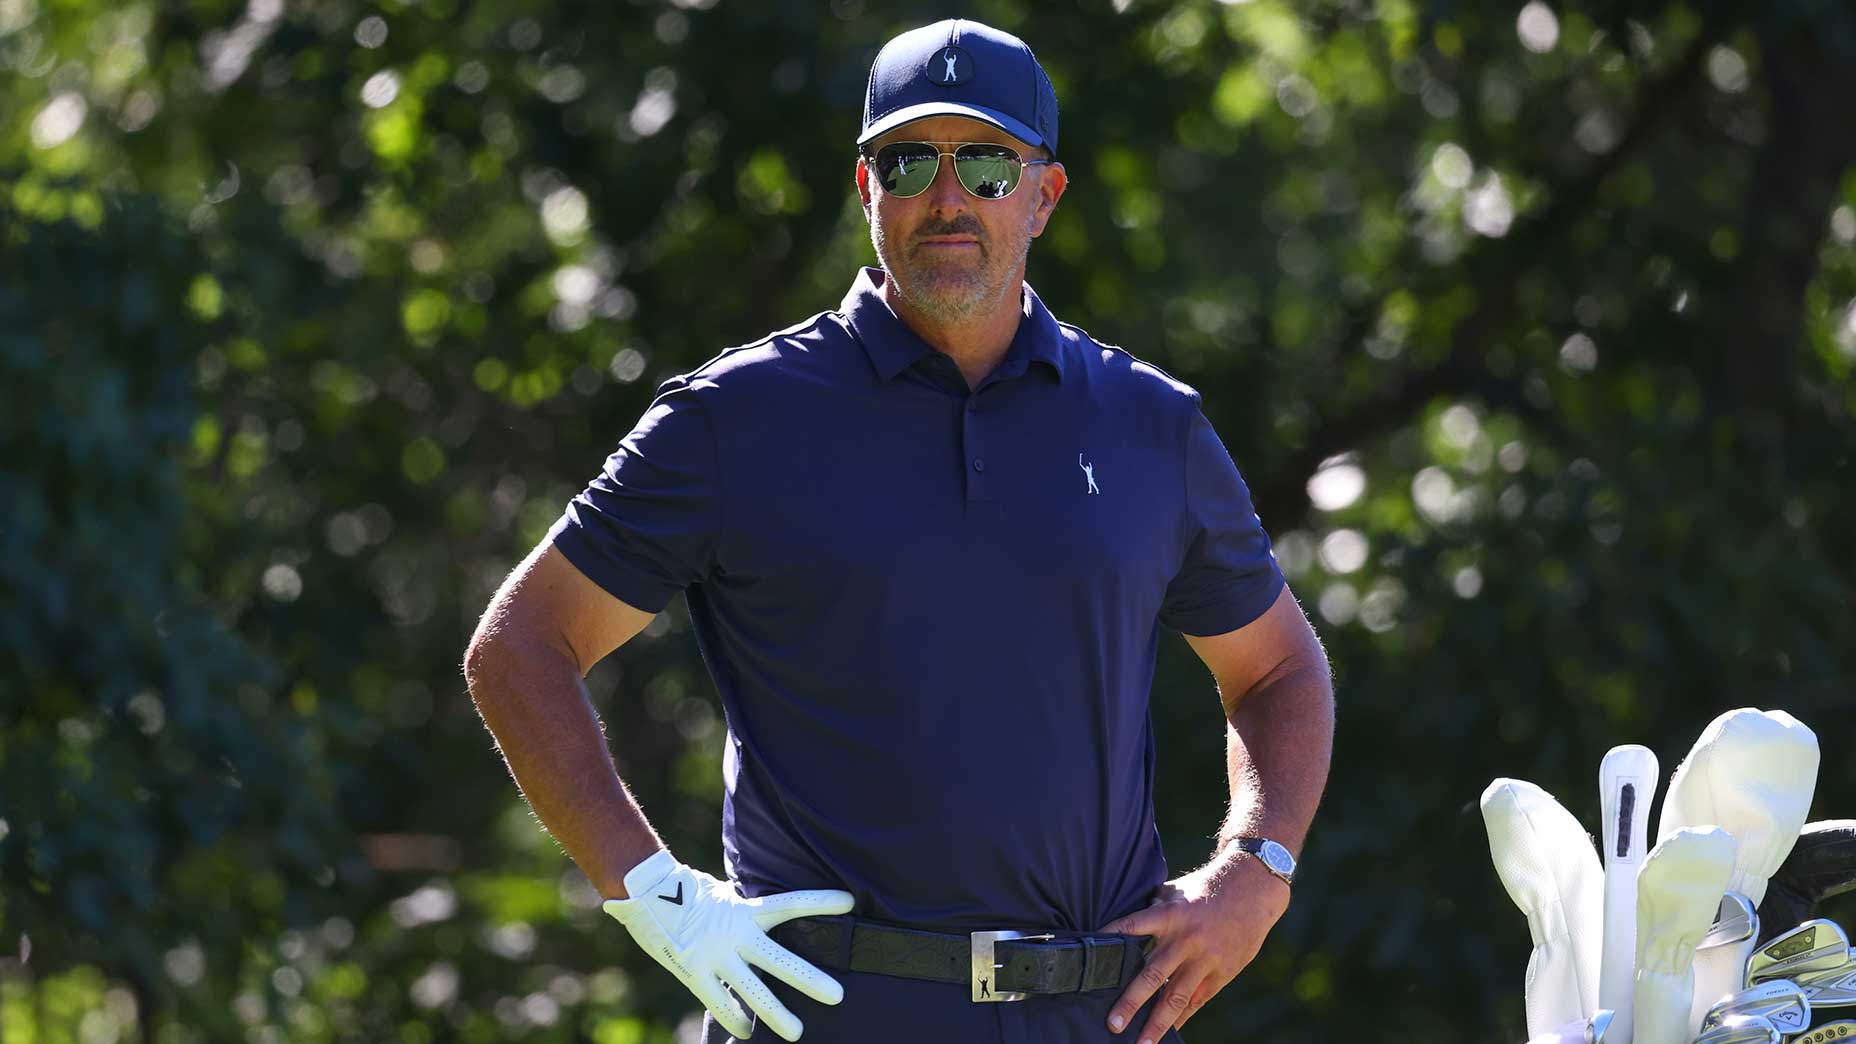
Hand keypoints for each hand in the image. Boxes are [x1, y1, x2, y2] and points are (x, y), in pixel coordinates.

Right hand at [603, 849, 853, 1040]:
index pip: (790, 904)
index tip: (849, 902)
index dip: (819, 902)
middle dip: (809, 980)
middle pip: (781, 961)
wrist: (647, 892)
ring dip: (776, 1014)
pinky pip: (720, 1003)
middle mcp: (736, 935)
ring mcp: (715, 956)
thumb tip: (771, 915)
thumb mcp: (726, 894)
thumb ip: (748, 910)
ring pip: (753, 992)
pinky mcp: (694, 972)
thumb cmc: (690, 892)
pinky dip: (735, 1020)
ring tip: (797, 1032)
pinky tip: (748, 1033)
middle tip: (839, 996)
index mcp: (746, 911)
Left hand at [1098, 850, 1289, 1042]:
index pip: (1132, 926)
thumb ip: (1152, 908)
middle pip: (1152, 975)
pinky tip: (1168, 1032)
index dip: (1111, 937)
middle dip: (1131, 1002)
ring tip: (1141, 1043)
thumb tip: (1126, 924)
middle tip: (1113, 1024)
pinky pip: (1197, 1001)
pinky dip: (1181, 1018)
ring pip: (1176, 997)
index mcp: (1169, 915)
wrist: (1252, 891)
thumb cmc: (1206, 888)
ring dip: (1157, 1024)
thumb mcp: (1176, 890)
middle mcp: (1184, 940)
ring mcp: (1204, 959)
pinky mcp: (1221, 973)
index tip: (1090, 954)